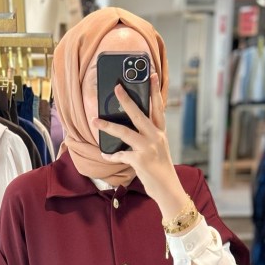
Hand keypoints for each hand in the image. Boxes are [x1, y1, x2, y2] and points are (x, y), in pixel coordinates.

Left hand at [92, 72, 189, 220]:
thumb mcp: (159, 150)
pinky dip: (111, 155)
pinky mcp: (139, 160)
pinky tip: (104, 154)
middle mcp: (155, 138)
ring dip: (108, 126)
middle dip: (126, 100)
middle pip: (139, 114)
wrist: (168, 190)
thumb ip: (148, 138)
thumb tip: (129, 130)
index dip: (155, 91)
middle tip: (116, 87)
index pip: (158, 108)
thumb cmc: (161, 170)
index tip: (151, 75)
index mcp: (160, 133)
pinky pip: (120, 155)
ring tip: (95, 121)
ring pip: (124, 132)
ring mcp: (148, 148)